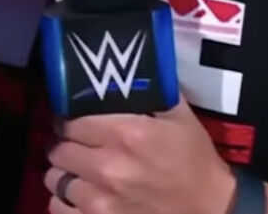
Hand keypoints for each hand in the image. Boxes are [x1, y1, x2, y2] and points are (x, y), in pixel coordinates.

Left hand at [44, 100, 235, 213]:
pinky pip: (58, 209)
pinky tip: (81, 199)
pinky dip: (66, 203)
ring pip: (54, 180)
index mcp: (125, 134)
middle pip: (58, 151)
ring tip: (80, 175)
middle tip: (80, 150)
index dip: (71, 123)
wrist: (213, 212)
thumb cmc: (195, 164)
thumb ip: (152, 92)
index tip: (78, 126)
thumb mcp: (181, 119)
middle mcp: (107, 166)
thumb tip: (131, 68)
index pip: (70, 122)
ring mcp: (100, 201)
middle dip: (67, 148)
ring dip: (65, 176)